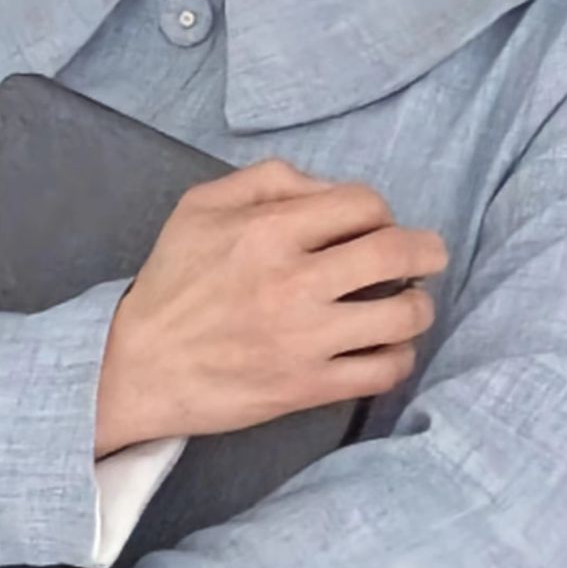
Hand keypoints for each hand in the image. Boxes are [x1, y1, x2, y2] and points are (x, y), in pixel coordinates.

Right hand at [96, 157, 447, 449]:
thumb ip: (269, 180)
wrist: (137, 367)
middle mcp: (293, 282)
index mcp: (268, 230)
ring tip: (408, 306)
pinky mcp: (308, 387)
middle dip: (428, 251)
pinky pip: (384, 371)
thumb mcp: (201, 207)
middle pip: (397, 253)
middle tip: (429, 257)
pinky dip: (400, 357)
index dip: (381, 212)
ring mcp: (305, 339)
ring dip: (418, 307)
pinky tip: (387, 348)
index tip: (376, 228)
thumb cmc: (171, 283)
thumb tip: (331, 190)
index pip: (364, 205)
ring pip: (403, 316)